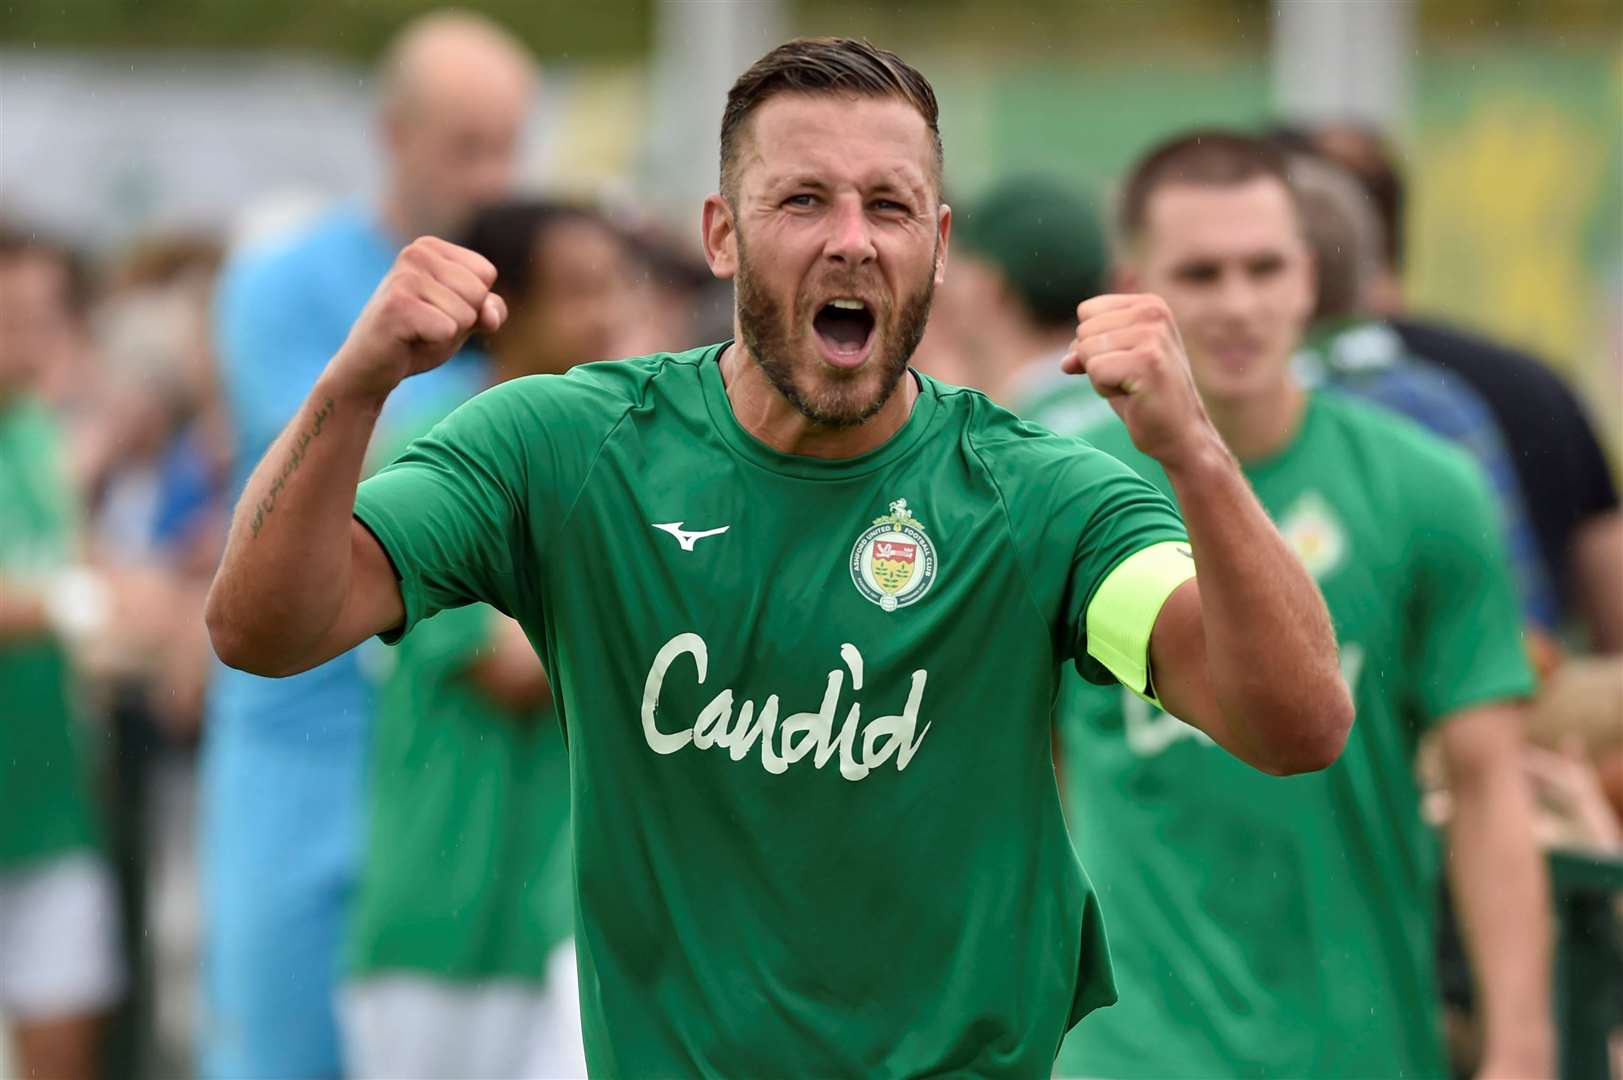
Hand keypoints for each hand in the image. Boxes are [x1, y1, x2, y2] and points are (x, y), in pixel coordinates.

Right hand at [332, 237, 506, 402]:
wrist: (371, 367)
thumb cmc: (417, 338)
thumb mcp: (463, 319)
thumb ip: (489, 310)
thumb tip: (491, 315)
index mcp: (430, 247)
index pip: (486, 273)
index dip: (472, 303)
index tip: (439, 310)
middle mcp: (415, 253)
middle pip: (478, 292)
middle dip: (462, 319)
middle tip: (427, 325)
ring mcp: (404, 277)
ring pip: (466, 313)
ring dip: (447, 333)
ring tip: (417, 332)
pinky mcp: (397, 305)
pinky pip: (448, 329)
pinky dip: (435, 342)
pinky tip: (408, 339)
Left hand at [1061, 293, 1218, 469]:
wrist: (1180, 433)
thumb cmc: (1145, 397)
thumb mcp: (1113, 362)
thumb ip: (1088, 349)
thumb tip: (1065, 362)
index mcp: (1149, 304)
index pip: (1087, 311)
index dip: (1093, 344)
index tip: (1123, 361)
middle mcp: (1153, 312)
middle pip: (1084, 331)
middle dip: (1096, 362)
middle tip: (1129, 379)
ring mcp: (1153, 335)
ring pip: (1086, 350)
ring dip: (1101, 377)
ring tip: (1132, 386)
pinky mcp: (1147, 361)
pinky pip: (1095, 370)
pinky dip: (1105, 390)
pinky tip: (1133, 396)